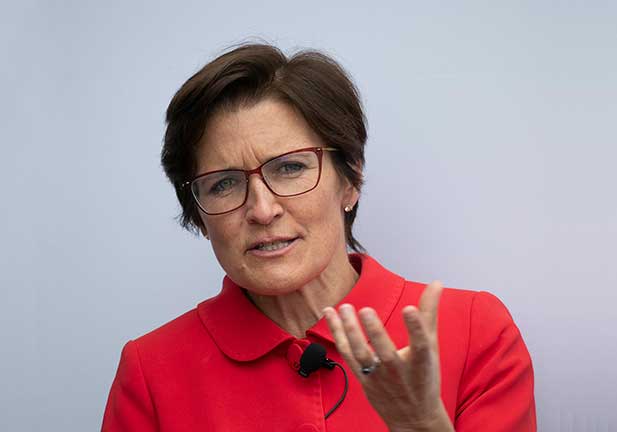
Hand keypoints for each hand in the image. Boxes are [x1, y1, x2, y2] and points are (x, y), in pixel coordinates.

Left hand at [322, 280, 453, 431]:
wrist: (414, 418)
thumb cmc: (424, 377)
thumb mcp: (432, 346)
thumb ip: (429, 313)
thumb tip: (436, 283)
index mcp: (421, 362)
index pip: (421, 344)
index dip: (416, 327)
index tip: (410, 309)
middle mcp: (398, 371)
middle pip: (385, 353)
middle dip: (375, 332)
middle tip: (365, 309)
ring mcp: (378, 377)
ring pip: (361, 355)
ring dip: (350, 331)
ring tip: (344, 307)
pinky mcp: (363, 379)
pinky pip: (346, 355)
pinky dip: (337, 334)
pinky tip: (330, 314)